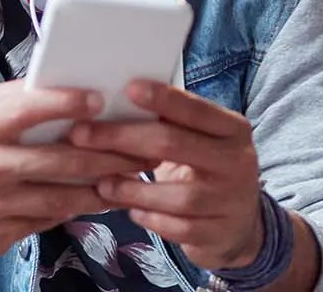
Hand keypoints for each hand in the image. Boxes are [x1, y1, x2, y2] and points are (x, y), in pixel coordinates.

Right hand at [0, 81, 156, 270]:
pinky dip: (81, 208)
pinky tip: (103, 197)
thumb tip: (67, 81)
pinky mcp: (0, 235)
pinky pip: (51, 220)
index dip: (64, 103)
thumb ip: (15, 102)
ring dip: (102, 186)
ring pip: (60, 196)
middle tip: (143, 148)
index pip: (25, 110)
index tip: (100, 99)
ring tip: (133, 175)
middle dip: (107, 155)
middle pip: (56, 160)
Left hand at [73, 80, 265, 269]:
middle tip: (82, 135)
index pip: (197, 109)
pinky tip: (129, 210)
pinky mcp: (217, 234)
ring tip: (103, 184)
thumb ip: (173, 123)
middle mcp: (237, 163)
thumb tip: (118, 98)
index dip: (163, 99)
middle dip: (123, 138)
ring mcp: (230, 202)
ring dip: (133, 189)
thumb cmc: (206, 170)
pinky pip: (176, 228)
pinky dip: (149, 218)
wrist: (240, 225)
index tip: (127, 88)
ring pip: (176, 195)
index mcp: (234, 130)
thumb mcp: (201, 141)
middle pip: (174, 144)